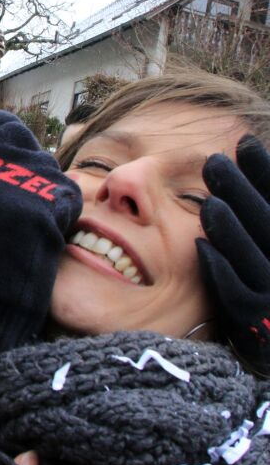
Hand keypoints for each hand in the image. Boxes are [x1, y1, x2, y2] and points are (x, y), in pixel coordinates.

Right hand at [0, 110, 81, 387]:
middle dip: (30, 170)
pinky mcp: (38, 208)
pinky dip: (63, 215)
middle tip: (24, 204)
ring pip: (49, 169)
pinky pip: (67, 196)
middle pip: (24, 145)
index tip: (8, 161)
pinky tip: (45, 237)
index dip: (6, 139)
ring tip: (31, 226)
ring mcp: (9, 186)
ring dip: (48, 192)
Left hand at [197, 135, 269, 373]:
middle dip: (243, 191)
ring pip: (254, 257)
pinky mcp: (256, 324)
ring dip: (231, 230)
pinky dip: (222, 271)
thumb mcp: (258, 240)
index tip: (243, 141)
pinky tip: (201, 248)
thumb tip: (243, 149)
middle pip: (267, 223)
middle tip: (214, 161)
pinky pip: (238, 294)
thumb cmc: (263, 281)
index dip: (264, 172)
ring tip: (208, 203)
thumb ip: (255, 207)